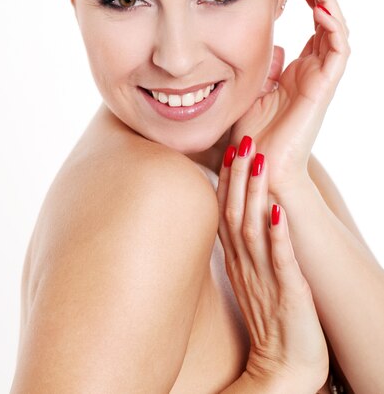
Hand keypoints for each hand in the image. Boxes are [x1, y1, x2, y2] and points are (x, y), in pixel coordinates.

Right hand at [216, 137, 328, 391]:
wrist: (284, 370)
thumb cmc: (272, 322)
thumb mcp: (252, 280)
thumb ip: (246, 249)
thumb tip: (247, 218)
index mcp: (237, 262)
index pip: (225, 213)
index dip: (227, 181)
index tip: (229, 150)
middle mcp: (245, 266)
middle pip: (234, 214)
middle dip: (238, 176)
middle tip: (242, 142)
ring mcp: (263, 279)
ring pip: (252, 230)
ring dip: (254, 193)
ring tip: (258, 161)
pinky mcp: (287, 294)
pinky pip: (280, 261)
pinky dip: (278, 234)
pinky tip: (278, 210)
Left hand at [227, 0, 349, 194]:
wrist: (257, 168)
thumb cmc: (252, 135)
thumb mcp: (251, 90)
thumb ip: (263, 67)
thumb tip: (272, 46)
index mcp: (299, 70)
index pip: (312, 24)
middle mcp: (314, 70)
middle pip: (327, 20)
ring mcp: (321, 78)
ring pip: (336, 29)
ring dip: (326, 0)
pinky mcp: (324, 88)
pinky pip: (338, 50)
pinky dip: (332, 25)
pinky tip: (318, 4)